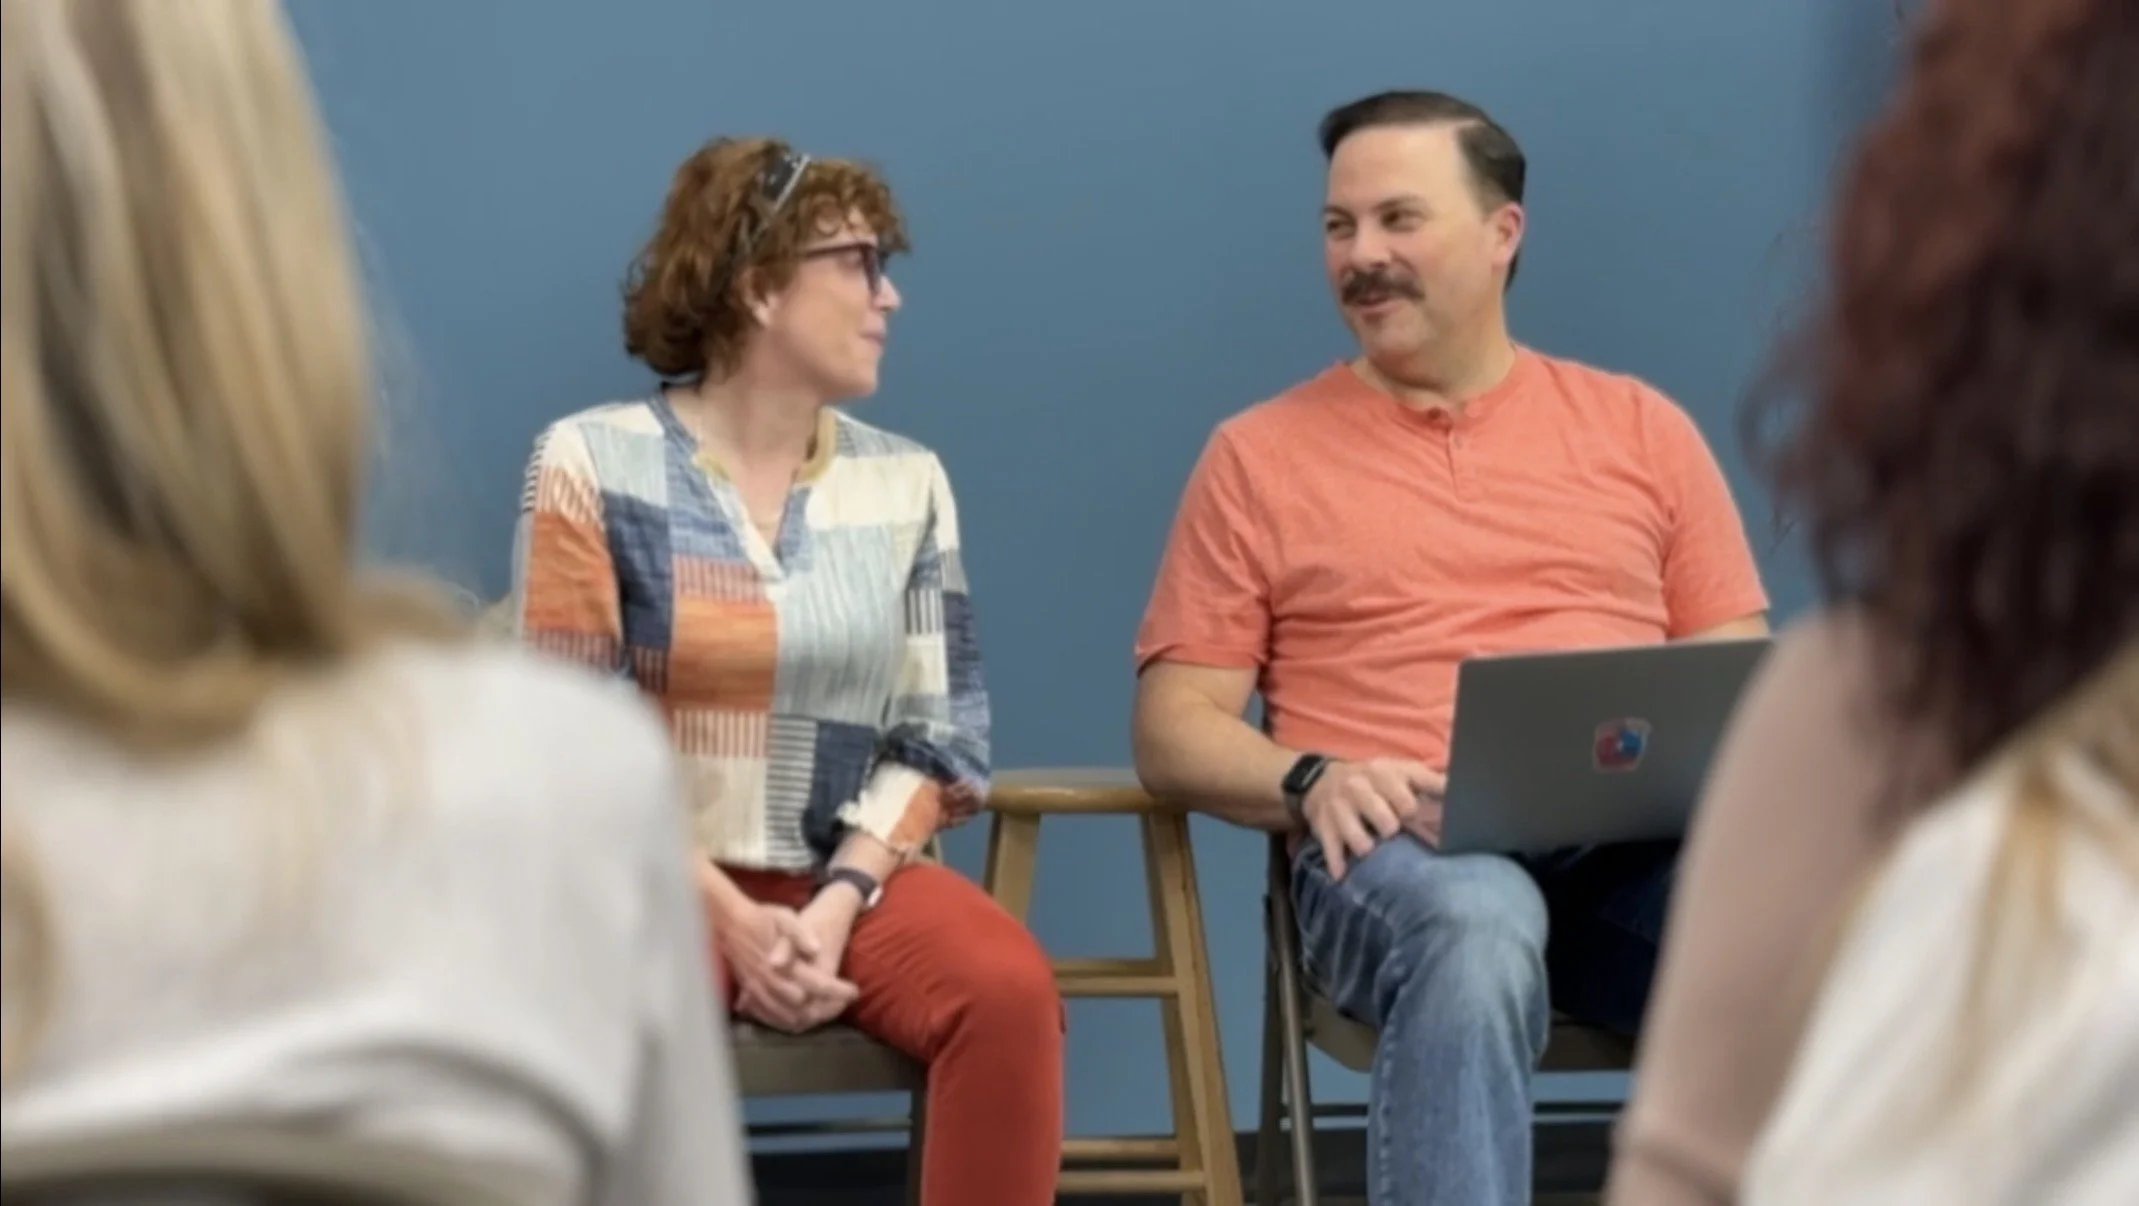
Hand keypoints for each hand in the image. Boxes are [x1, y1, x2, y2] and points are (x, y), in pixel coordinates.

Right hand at [716, 897, 858, 1032]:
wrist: (730, 923)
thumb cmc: (761, 918)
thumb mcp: (784, 916)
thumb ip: (801, 933)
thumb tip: (816, 949)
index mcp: (785, 966)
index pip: (819, 986)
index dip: (840, 992)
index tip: (854, 991)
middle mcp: (772, 984)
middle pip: (806, 1010)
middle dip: (828, 1010)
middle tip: (842, 1003)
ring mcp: (759, 993)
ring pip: (788, 1020)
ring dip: (810, 1020)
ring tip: (826, 1011)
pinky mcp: (750, 995)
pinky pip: (770, 1019)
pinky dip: (788, 1023)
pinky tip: (799, 1017)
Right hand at [1301, 758, 1444, 879]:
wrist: (1321, 779)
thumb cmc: (1375, 780)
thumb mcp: (1402, 771)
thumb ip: (1432, 782)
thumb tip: (1462, 792)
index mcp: (1384, 773)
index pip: (1406, 800)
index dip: (1413, 813)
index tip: (1415, 818)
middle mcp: (1359, 787)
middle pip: (1385, 821)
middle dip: (1391, 829)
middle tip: (1391, 831)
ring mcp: (1339, 807)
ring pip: (1359, 839)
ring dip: (1367, 846)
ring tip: (1370, 848)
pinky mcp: (1323, 826)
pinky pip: (1331, 850)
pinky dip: (1338, 864)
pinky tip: (1343, 874)